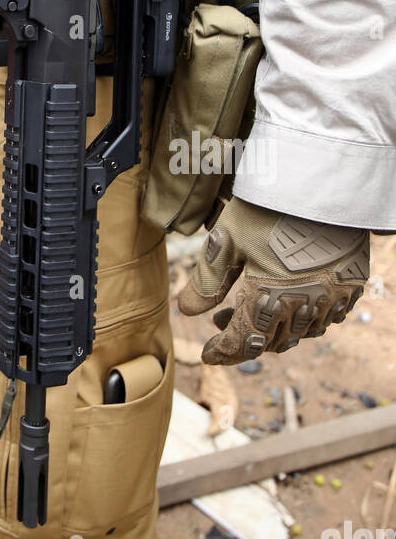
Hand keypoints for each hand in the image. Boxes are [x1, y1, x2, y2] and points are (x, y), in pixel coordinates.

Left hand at [177, 197, 368, 364]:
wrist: (319, 184)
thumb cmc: (266, 209)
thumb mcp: (227, 241)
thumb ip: (207, 281)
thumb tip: (186, 312)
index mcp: (270, 299)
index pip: (243, 341)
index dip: (223, 351)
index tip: (208, 354)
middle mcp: (304, 306)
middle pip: (271, 341)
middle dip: (243, 337)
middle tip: (221, 322)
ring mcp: (332, 298)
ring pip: (298, 332)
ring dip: (272, 329)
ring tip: (250, 308)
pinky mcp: (351, 285)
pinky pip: (326, 317)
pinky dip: (302, 318)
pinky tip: (288, 302)